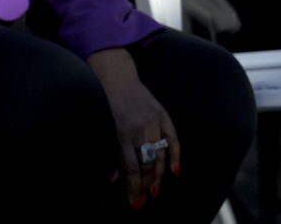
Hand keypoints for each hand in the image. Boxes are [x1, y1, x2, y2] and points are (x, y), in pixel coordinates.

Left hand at [88, 47, 179, 207]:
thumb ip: (112, 153)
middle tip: (144, 201)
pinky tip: (174, 172)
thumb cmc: (106, 104)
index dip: (133, 187)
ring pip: (160, 156)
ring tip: (155, 192)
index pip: (131, 167)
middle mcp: (139, 128)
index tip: (134, 203)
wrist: (116, 77)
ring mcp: (153, 122)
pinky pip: (174, 140)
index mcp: (121, 132)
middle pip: (147, 164)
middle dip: (145, 186)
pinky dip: (176, 157)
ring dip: (158, 177)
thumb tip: (114, 180)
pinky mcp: (163, 115)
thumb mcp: (104, 128)